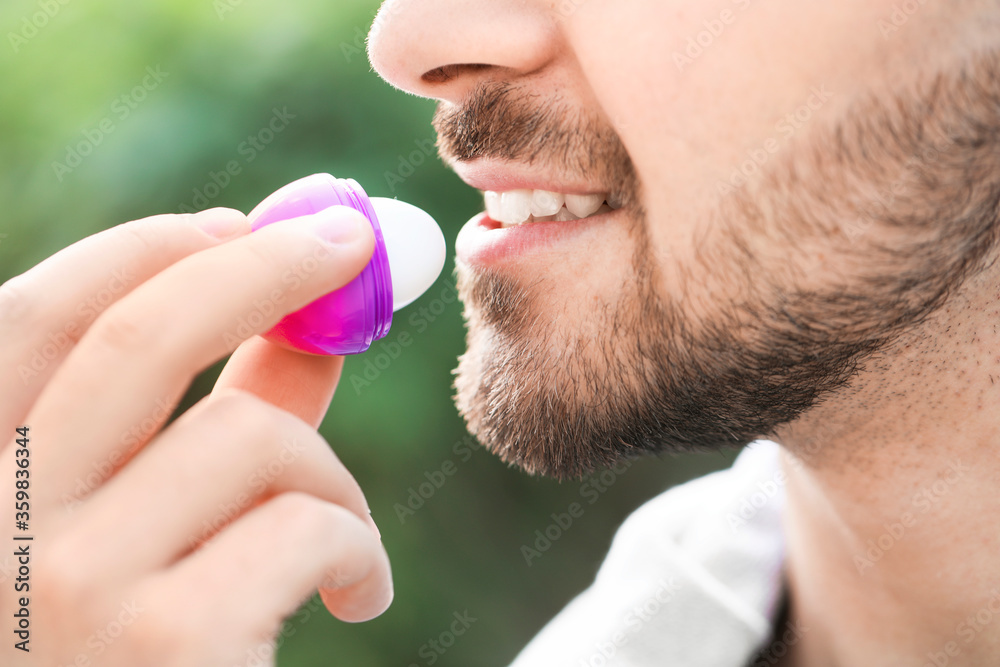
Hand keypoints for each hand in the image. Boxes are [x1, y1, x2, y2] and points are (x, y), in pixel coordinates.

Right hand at [0, 207, 391, 665]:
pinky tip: (354, 599)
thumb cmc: (137, 659)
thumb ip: (223, 418)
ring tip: (344, 541)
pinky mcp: (161, 645)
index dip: (145, 250)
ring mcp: (61, 587)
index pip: (34, 315)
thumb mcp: (159, 528)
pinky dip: (358, 547)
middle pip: (141, 332)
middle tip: (350, 235)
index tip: (238, 221)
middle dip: (263, 263)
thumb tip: (312, 315)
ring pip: (252, 436)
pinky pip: (307, 525)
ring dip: (329, 474)